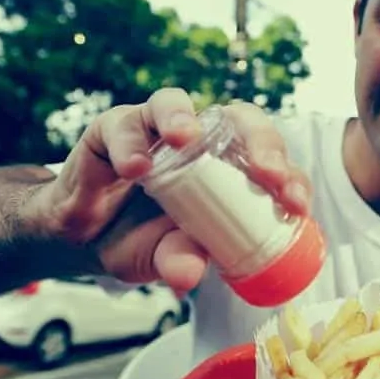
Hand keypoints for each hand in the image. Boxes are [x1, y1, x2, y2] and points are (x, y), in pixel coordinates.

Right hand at [38, 89, 311, 294]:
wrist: (83, 239)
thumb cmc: (142, 240)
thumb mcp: (166, 257)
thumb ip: (180, 259)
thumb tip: (189, 275)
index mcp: (226, 168)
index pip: (268, 160)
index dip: (289, 177)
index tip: (296, 205)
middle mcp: (197, 142)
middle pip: (238, 119)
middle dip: (260, 140)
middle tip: (267, 173)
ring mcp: (153, 131)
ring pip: (174, 103)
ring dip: (182, 118)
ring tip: (185, 140)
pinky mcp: (111, 130)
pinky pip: (122, 125)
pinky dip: (129, 143)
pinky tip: (134, 168)